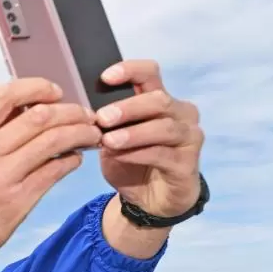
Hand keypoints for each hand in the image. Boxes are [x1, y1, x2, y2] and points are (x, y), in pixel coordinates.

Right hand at [0, 77, 101, 271]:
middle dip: (71, 111)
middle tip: (85, 115)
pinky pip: (54, 171)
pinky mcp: (17, 201)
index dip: (37, 87)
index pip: (5, 95)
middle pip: (39, 115)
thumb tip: (29, 106)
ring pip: (53, 141)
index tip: (55, 93)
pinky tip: (75, 159)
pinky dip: (71, 160)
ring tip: (90, 134)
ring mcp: (1, 177)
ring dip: (79, 133)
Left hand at [95, 60, 203, 216]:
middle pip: (158, 100)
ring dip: (133, 133)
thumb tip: (83, 113)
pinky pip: (163, 154)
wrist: (150, 200)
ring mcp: (189, 137)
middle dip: (128, 107)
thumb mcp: (112, 141)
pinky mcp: (187, 163)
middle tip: (102, 117)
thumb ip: (105, 125)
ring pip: (164, 127)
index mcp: (160, 100)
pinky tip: (119, 155)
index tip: (105, 77)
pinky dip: (138, 154)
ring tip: (108, 140)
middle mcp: (181, 113)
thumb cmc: (131, 162)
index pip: (150, 74)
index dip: (130, 70)